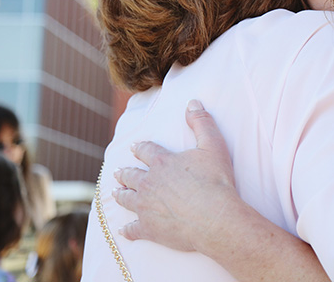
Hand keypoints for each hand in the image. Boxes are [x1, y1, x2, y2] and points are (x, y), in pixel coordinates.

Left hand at [113, 100, 238, 250]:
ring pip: (127, 199)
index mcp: (162, 162)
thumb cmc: (216, 181)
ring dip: (121, 194)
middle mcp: (149, 183)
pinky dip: (127, 229)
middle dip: (125, 172)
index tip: (135, 147)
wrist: (215, 218)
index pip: (146, 151)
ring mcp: (146, 207)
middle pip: (131, 175)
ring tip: (116, 192)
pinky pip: (132, 229)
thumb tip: (192, 102)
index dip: (140, 148)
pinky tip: (123, 230)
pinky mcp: (148, 229)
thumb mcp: (213, 145)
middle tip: (118, 172)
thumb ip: (202, 122)